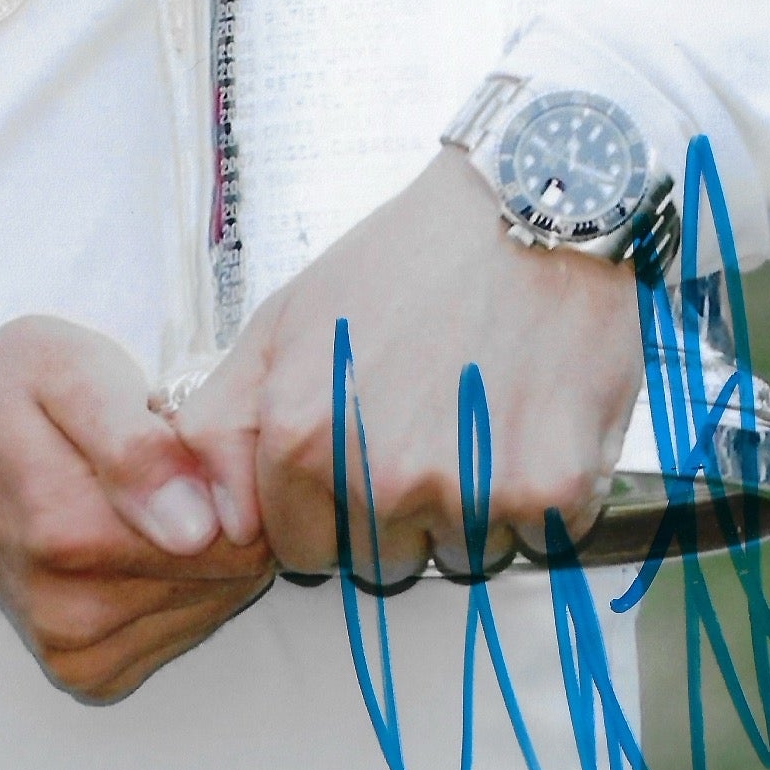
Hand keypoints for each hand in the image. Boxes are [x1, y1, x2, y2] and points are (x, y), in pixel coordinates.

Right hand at [0, 315, 278, 700]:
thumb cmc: (27, 394)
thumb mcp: (74, 377)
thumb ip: (135, 448)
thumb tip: (193, 530)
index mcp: (65, 535)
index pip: (231, 536)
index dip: (231, 482)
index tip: (190, 446)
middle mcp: (66, 613)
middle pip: (227, 573)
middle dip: (220, 514)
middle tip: (168, 468)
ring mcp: (73, 650)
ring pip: (214, 603)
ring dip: (204, 551)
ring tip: (151, 501)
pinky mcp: (86, 672)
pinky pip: (181, 635)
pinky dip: (183, 589)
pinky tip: (147, 545)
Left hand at [186, 150, 643, 584]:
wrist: (534, 206)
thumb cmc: (407, 262)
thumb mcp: (282, 324)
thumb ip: (221, 427)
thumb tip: (216, 527)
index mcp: (304, 439)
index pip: (304, 551)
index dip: (334, 509)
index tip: (367, 453)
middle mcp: (381, 477)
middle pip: (382, 563)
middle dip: (402, 515)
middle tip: (433, 427)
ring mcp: (470, 489)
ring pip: (462, 557)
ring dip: (475, 510)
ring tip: (486, 418)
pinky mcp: (553, 491)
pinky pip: (539, 539)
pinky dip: (544, 497)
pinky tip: (536, 422)